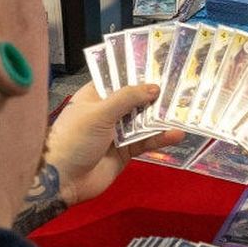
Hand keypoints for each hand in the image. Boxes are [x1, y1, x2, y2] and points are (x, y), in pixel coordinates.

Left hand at [44, 81, 184, 206]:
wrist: (64, 180)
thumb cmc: (75, 138)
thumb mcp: (99, 113)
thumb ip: (127, 98)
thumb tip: (153, 87)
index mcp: (94, 96)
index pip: (118, 79)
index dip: (137, 73)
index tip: (160, 66)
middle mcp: (107, 111)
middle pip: (135, 100)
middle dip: (155, 95)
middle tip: (181, 86)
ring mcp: (117, 132)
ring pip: (144, 121)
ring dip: (161, 117)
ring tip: (183, 110)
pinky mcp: (126, 151)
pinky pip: (146, 141)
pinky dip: (160, 138)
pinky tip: (176, 134)